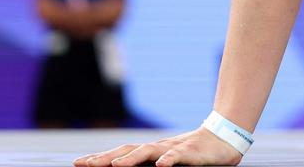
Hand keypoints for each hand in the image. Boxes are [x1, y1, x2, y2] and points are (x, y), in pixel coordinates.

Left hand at [73, 128, 241, 166]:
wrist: (224, 139)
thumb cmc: (194, 154)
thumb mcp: (169, 161)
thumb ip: (150, 165)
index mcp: (151, 151)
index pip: (121, 153)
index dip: (101, 157)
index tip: (79, 163)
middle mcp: (159, 148)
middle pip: (129, 150)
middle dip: (107, 158)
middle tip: (86, 165)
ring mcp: (174, 148)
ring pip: (150, 151)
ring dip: (132, 158)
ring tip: (116, 166)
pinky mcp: (192, 152)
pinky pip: (179, 155)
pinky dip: (170, 159)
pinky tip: (162, 165)